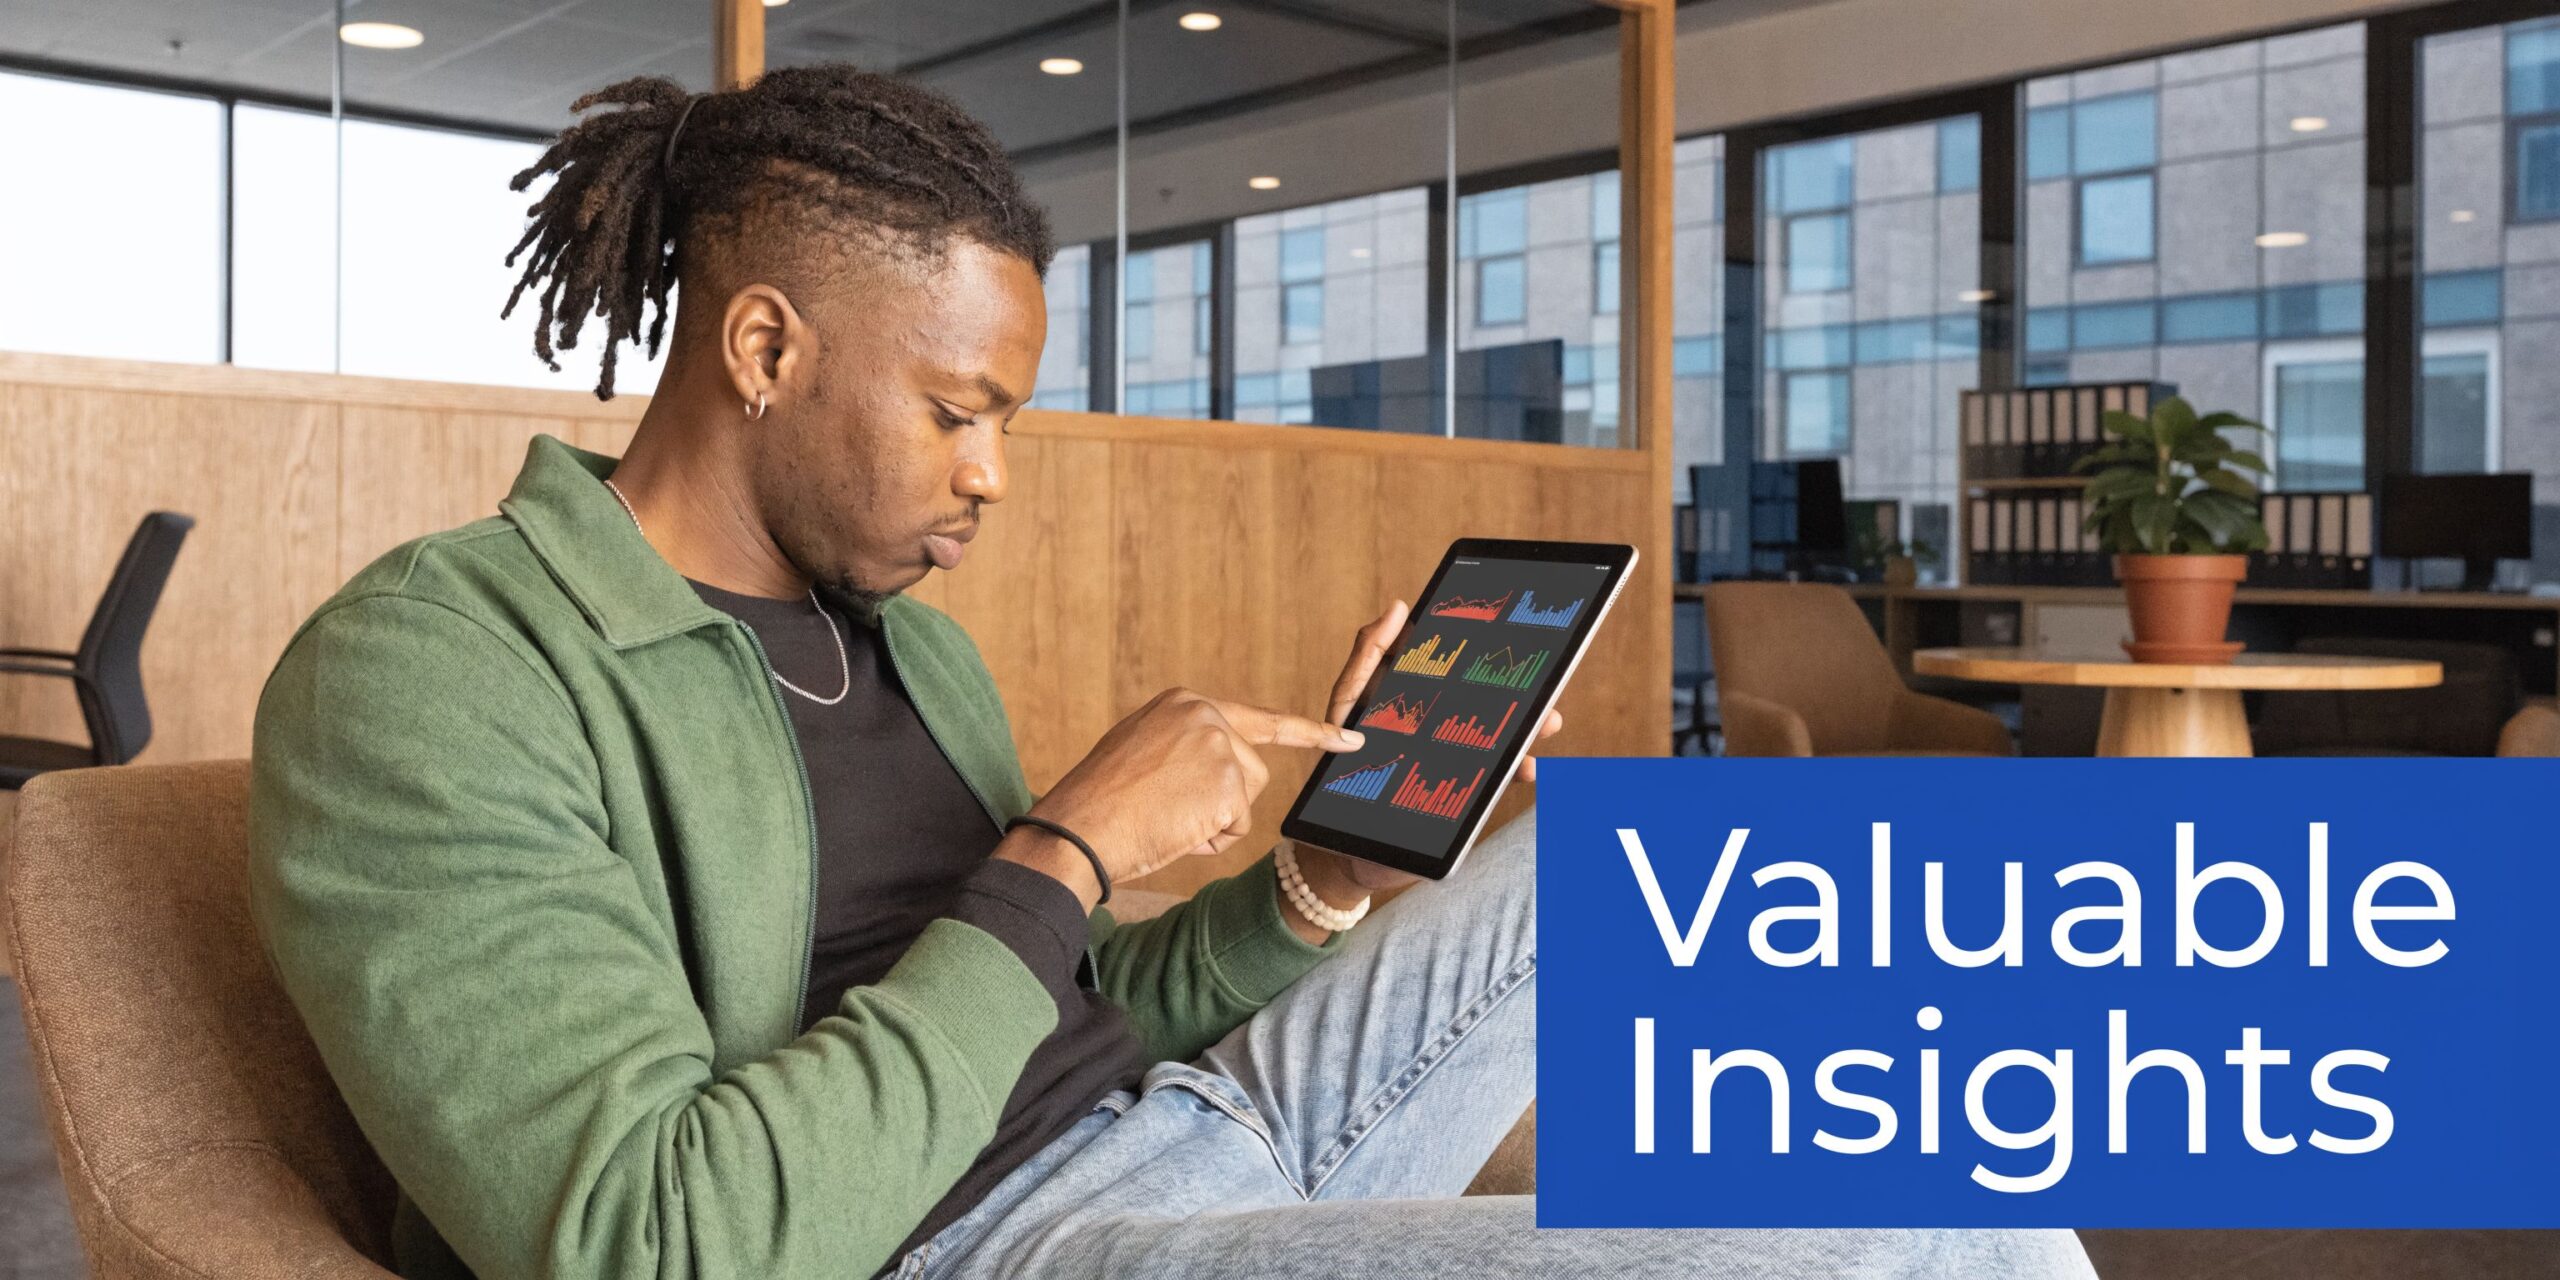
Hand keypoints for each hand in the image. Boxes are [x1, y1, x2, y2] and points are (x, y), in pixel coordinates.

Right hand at [1009, 688, 1362, 905]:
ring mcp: (1218, 745)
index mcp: (1185, 703)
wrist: (1078, 828)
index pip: (1259, 719)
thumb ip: (1184, 746)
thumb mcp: (1141, 751)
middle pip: (1253, 770)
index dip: (1308, 733)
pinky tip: (1173, 828)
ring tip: (1166, 817)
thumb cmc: (1099, 802)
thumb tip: (1219, 768)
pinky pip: (1237, 826)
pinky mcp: (1226, 782)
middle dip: (1225, 801)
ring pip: (1246, 800)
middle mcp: (1207, 714)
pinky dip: (1209, 839)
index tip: (1350, 738)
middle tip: (1171, 811)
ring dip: (1215, 821)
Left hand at [1293, 600, 1569, 896]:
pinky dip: (1516, 773)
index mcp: (1426, 695)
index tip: (1520, 638)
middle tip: (1545, 687)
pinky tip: (1528, 770)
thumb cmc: (1344, 762)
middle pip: (1495, 702)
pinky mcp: (1462, 792)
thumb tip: (1400, 605)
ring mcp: (1458, 758)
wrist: (1344, 836)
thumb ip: (1370, 653)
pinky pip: (1496, 779)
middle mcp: (1448, 724)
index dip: (1492, 653)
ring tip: (1547, 723)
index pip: (1466, 668)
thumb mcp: (1350, 701)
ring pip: (1504, 739)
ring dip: (1529, 731)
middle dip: (1525, 694)